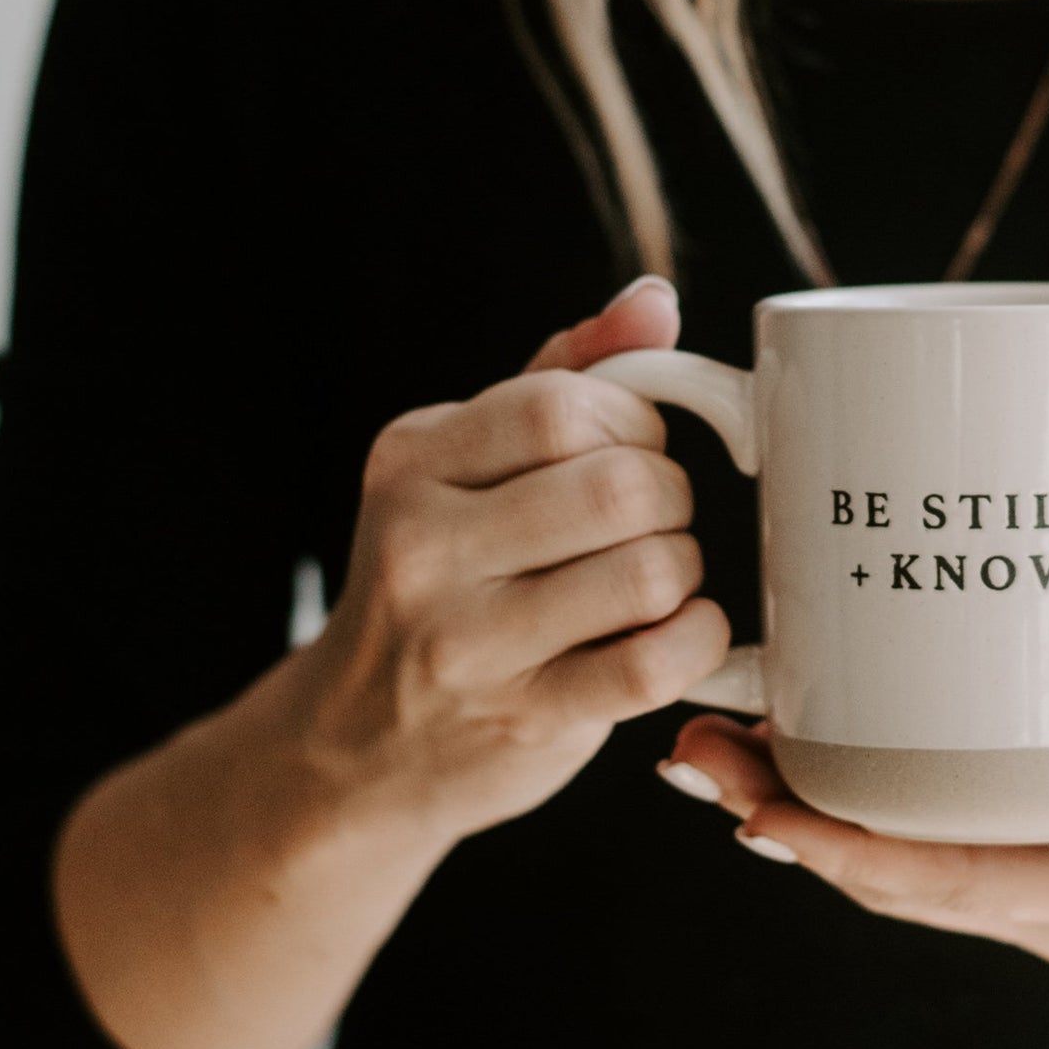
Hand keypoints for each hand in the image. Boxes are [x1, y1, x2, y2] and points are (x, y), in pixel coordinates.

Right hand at [287, 277, 729, 843]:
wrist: (351, 746)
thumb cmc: (438, 584)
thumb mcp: (464, 468)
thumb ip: (561, 376)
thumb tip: (654, 301)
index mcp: (412, 461)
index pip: (564, 406)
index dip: (635, 421)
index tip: (633, 448)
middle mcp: (424, 546)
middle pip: (620, 488)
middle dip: (671, 497)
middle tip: (656, 520)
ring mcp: (470, 642)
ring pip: (648, 573)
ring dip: (684, 571)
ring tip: (659, 580)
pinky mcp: (524, 720)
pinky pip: (654, 665)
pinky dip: (696, 640)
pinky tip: (678, 634)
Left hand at [660, 703, 1048, 966]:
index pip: (941, 883)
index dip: (844, 851)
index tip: (757, 809)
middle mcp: (1044, 906)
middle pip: (890, 876)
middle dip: (788, 821)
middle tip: (694, 755)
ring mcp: (1035, 886)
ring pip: (895, 861)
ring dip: (803, 812)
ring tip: (716, 749)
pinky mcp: (1037, 851)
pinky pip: (926, 838)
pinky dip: (857, 802)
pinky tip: (811, 750)